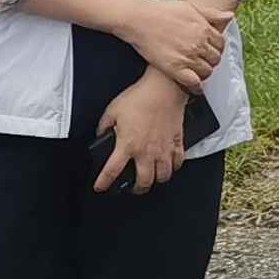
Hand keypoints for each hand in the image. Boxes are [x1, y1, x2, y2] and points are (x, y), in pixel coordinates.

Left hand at [91, 71, 188, 196]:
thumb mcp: (113, 110)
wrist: (163, 88)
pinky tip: (168, 166)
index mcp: (127, 144)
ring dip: (155, 181)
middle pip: (143, 182)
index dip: (103, 182)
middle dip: (136, 189)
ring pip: (162, 177)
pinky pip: (177, 164)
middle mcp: (146, 151)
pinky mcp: (176, 143)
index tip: (100, 187)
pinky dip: (173, 168)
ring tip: (151, 179)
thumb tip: (101, 134)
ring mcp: (163, 149)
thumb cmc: (140, 97)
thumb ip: (104, 126)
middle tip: (132, 187)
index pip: (112, 171)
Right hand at [122, 0, 229, 88]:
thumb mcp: (189, 7)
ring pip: (207, 71)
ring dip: (203, 72)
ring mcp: (187, 57)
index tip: (209, 50)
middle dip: (210, 60)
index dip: (216, 48)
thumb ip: (211, 14)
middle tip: (202, 60)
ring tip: (196, 71)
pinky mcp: (175, 68)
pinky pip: (194, 82)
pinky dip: (196, 86)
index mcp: (204, 28)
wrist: (139, 18)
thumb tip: (229, 16)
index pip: (221, 44)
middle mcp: (198, 44)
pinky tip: (193, 85)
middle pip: (215, 59)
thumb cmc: (161, 11)